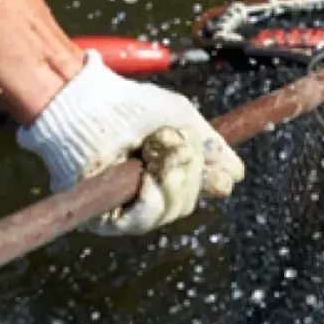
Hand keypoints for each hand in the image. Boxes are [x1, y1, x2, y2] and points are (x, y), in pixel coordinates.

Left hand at [16, 50, 244, 235]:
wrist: (86, 104)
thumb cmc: (126, 105)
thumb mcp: (181, 120)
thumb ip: (211, 146)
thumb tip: (236, 174)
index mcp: (165, 170)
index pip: (201, 190)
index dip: (215, 182)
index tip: (220, 171)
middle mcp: (147, 192)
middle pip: (188, 204)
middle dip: (190, 173)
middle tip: (177, 146)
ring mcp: (126, 206)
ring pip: (172, 212)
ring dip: (173, 181)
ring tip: (157, 154)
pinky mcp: (105, 217)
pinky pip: (145, 219)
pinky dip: (153, 197)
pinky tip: (146, 177)